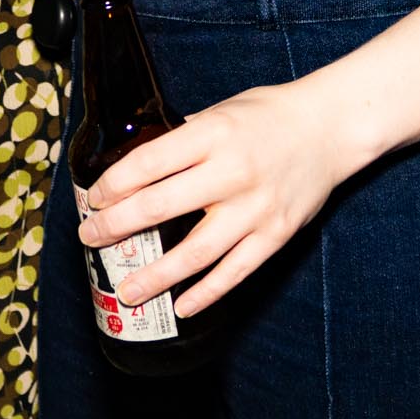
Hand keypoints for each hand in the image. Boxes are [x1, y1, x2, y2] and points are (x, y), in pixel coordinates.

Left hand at [73, 79, 359, 316]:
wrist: (329, 128)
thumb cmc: (266, 116)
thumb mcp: (217, 111)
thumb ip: (181, 138)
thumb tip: (136, 164)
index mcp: (211, 135)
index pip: (148, 163)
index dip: (114, 185)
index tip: (94, 199)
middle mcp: (231, 173)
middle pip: (160, 207)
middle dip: (117, 227)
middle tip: (90, 239)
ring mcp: (255, 209)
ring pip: (196, 252)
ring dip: (156, 275)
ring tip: (127, 290)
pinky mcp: (276, 235)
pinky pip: (235, 272)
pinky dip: (206, 293)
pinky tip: (181, 307)